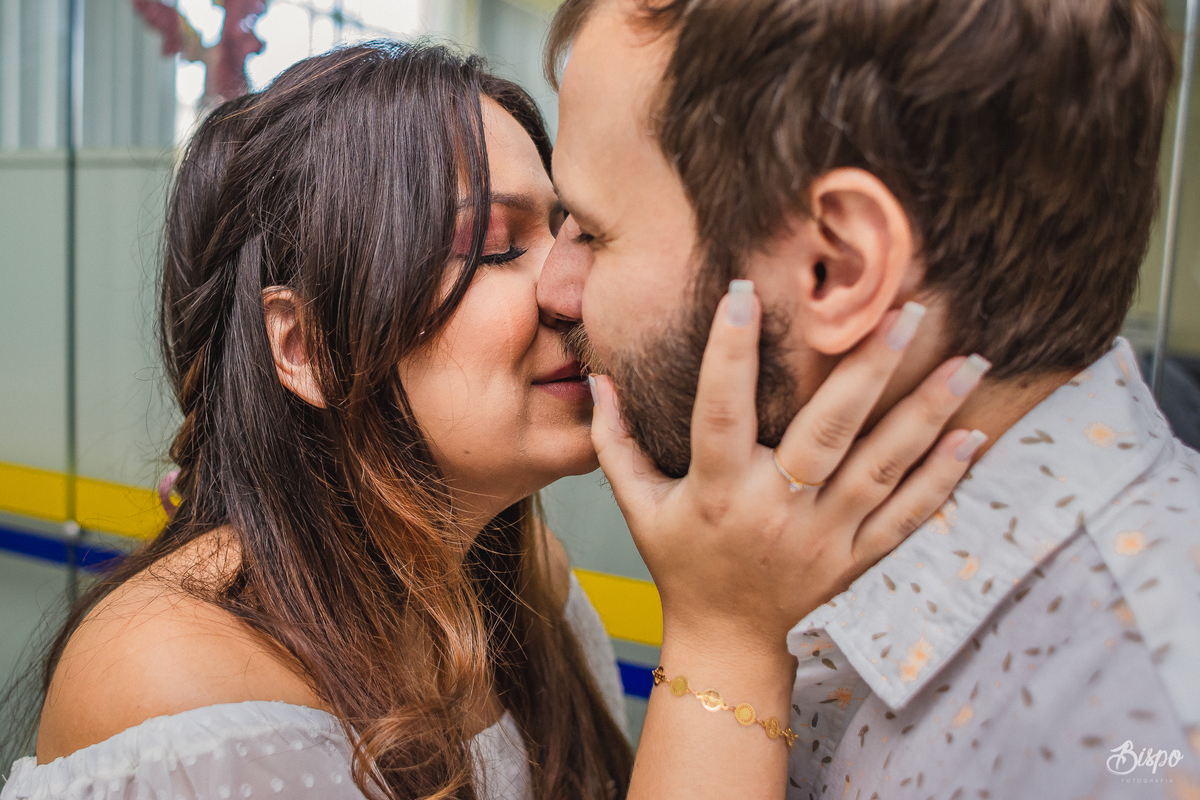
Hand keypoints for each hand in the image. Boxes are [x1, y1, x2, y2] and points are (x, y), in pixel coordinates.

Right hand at [590, 282, 986, 659]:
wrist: (726, 640)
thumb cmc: (681, 562)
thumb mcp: (638, 507)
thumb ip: (615, 443)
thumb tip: (600, 378)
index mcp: (717, 492)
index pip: (720, 412)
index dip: (728, 353)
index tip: (744, 292)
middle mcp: (774, 511)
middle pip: (826, 434)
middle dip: (867, 371)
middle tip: (905, 311)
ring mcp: (823, 537)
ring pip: (880, 469)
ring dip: (926, 414)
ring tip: (967, 360)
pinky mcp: (856, 557)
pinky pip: (906, 517)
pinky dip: (942, 479)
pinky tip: (974, 436)